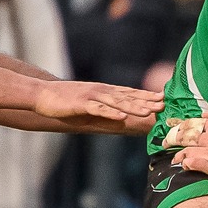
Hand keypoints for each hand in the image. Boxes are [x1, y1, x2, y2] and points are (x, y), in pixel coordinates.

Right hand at [32, 80, 163, 134]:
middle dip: (146, 101)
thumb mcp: (90, 100)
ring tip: (149, 111)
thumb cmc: (66, 99)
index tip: (164, 98)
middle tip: (164, 104)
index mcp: (105, 91)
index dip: (147, 95)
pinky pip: (98, 109)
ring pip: (117, 102)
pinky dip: (110, 112)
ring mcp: (92, 97)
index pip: (130, 92)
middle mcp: (102, 91)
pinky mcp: (81, 104)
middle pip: (128, 96)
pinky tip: (121, 116)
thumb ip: (105, 104)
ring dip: (133, 107)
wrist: (43, 94)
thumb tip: (121, 113)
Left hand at [169, 106, 207, 185]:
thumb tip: (205, 114)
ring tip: (173, 158)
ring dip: (177, 153)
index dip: (180, 126)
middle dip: (172, 138)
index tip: (174, 128)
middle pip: (184, 136)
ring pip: (184, 149)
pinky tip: (183, 166)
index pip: (191, 123)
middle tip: (166, 142)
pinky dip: (184, 163)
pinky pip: (189, 162)